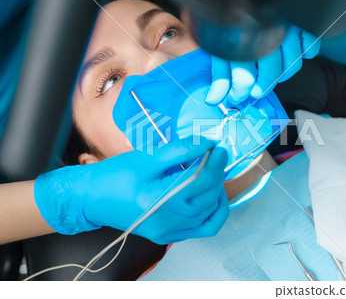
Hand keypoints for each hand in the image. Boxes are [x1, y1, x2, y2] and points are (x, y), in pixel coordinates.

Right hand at [34, 137, 228, 243]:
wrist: (92, 199)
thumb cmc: (115, 175)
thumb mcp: (147, 158)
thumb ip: (180, 150)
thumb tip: (208, 142)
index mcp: (159, 200)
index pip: (202, 180)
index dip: (216, 161)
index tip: (219, 147)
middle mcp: (167, 221)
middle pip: (208, 196)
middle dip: (217, 173)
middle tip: (213, 156)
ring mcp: (169, 232)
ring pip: (209, 212)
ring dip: (216, 191)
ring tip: (210, 174)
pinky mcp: (168, 236)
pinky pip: (203, 228)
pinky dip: (213, 212)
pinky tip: (211, 197)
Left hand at [205, 26, 319, 104]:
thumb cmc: (233, 24)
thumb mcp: (220, 45)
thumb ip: (220, 73)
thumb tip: (214, 100)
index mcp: (239, 36)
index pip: (244, 78)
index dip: (240, 92)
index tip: (237, 96)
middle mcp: (265, 31)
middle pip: (271, 73)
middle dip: (262, 87)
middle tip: (256, 90)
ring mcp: (286, 25)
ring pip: (293, 63)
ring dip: (283, 73)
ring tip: (272, 72)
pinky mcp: (302, 21)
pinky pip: (311, 46)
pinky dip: (305, 52)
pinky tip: (291, 51)